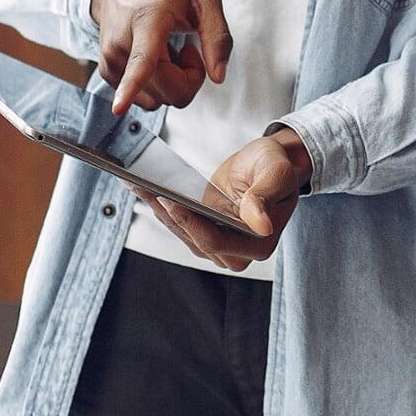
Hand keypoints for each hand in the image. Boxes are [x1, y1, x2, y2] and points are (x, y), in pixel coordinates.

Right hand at [91, 0, 232, 115]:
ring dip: (174, 82)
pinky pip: (147, 100)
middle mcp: (122, 44)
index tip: (119, 107)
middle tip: (189, 50)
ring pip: (159, 101)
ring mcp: (111, 62)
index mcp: (147, 22)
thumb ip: (219, 36)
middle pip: (168, 91)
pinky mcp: (107, 75)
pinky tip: (155, 58)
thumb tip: (218, 78)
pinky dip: (159, 85)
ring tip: (168, 50)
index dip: (131, 85)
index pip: (141, 60)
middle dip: (190, 79)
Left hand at [133, 130, 311, 270]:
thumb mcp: (276, 174)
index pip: (215, 241)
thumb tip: (261, 224)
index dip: (190, 223)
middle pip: (193, 240)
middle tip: (145, 188)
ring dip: (158, 209)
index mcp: (259, 243)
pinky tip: (145, 187)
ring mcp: (219, 243)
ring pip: (182, 232)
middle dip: (167, 215)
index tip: (170, 201)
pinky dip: (162, 206)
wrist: (268, 163)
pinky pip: (180, 223)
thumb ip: (265, 197)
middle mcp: (238, 251)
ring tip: (138, 183)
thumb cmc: (276, 166)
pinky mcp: (204, 231)